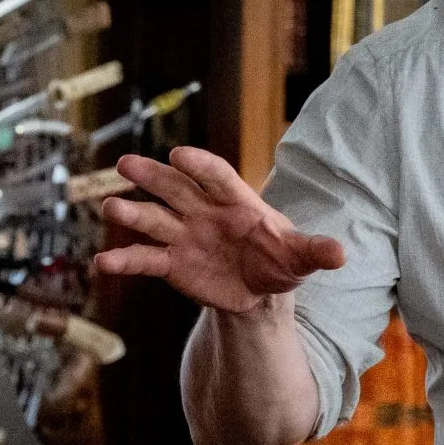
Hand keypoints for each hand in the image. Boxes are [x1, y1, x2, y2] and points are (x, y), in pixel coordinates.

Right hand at [94, 147, 345, 313]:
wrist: (257, 289)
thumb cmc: (279, 260)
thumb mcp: (300, 258)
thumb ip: (315, 252)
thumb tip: (341, 255)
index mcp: (235, 200)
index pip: (215, 175)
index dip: (198, 164)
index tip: (177, 155)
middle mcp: (202, 211)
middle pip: (174, 187)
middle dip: (151, 176)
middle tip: (125, 165)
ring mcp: (183, 234)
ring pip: (152, 218)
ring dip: (130, 213)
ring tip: (110, 209)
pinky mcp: (171, 262)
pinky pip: (144, 258)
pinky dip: (124, 261)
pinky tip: (102, 265)